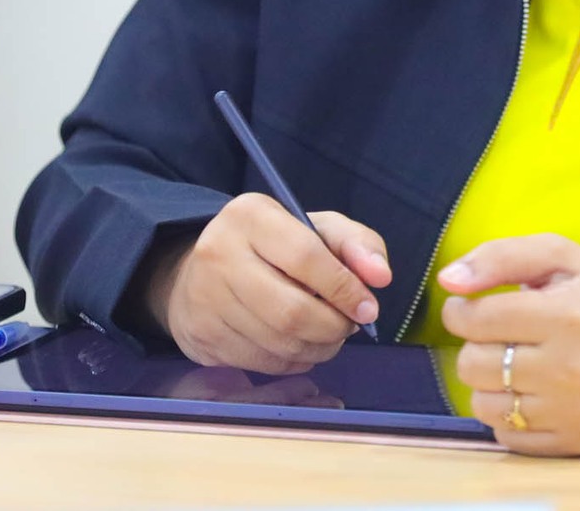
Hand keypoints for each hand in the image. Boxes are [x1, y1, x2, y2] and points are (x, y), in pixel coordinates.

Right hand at [146, 193, 391, 373]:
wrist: (199, 269)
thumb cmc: (270, 246)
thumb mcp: (314, 228)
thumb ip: (356, 244)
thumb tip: (381, 276)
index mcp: (250, 216)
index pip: (306, 257)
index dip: (344, 288)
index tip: (368, 307)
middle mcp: (219, 254)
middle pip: (292, 311)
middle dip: (334, 327)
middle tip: (349, 326)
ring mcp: (206, 299)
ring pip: (279, 343)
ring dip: (318, 348)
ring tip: (330, 335)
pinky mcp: (202, 336)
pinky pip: (263, 363)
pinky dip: (294, 361)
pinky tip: (301, 346)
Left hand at [439, 233, 579, 455]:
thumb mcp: (563, 259)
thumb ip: (502, 257)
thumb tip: (448, 280)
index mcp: (568, 315)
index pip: (478, 319)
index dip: (461, 311)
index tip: (468, 307)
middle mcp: (567, 368)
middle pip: (473, 365)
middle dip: (476, 345)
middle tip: (500, 335)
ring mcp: (570, 411)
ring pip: (483, 404)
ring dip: (489, 382)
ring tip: (515, 363)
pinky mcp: (571, 442)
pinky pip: (506, 434)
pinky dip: (509, 414)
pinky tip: (532, 391)